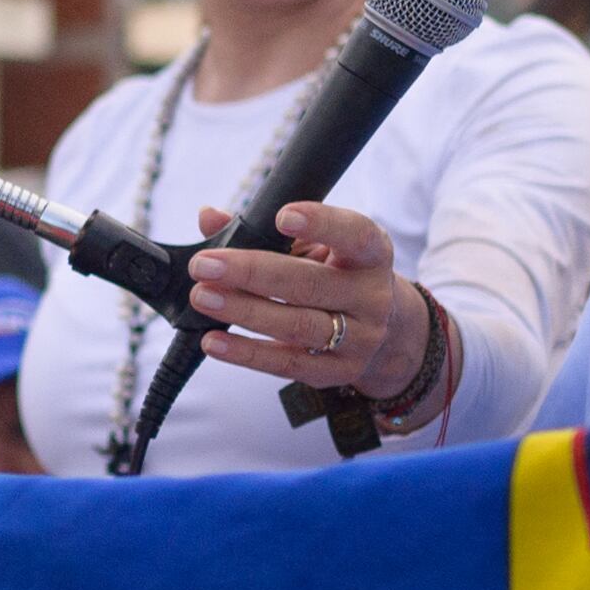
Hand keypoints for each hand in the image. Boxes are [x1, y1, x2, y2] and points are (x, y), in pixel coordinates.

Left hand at [187, 199, 431, 409]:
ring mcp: (359, 340)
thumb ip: (266, 231)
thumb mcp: (315, 246)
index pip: (355, 235)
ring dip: (244, 312)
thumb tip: (210, 218)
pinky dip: (246, 354)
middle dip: (252, 273)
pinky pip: (288, 364)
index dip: (322, 224)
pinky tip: (213, 341)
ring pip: (298, 326)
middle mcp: (372, 297)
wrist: (386, 334)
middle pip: (311, 284)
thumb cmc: (336, 276)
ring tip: (202, 297)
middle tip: (204, 265)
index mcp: (372, 254)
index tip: (282, 216)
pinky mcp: (336, 372)